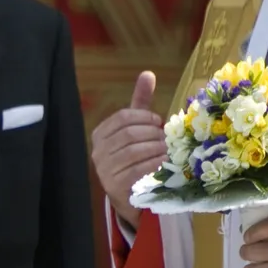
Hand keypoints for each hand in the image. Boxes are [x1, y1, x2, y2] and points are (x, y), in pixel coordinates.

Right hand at [90, 72, 165, 230]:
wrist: (130, 194)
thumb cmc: (135, 157)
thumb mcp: (136, 128)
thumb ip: (140, 103)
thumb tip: (147, 74)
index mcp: (100, 133)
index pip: (122, 117)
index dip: (144, 117)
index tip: (159, 122)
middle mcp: (98, 151)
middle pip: (129, 134)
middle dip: (152, 134)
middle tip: (167, 139)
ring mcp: (104, 170)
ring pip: (133, 151)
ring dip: (156, 149)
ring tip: (168, 150)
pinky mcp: (114, 186)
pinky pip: (137, 170)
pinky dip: (154, 164)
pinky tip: (165, 163)